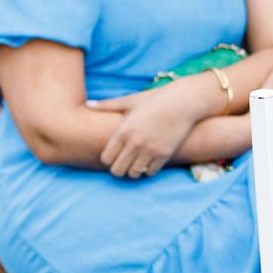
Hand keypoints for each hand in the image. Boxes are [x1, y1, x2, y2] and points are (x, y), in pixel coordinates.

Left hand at [87, 61, 249, 177]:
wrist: (184, 101)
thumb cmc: (156, 99)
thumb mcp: (131, 100)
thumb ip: (108, 105)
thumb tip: (88, 104)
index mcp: (123, 130)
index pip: (105, 158)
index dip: (107, 159)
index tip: (113, 155)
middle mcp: (135, 143)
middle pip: (117, 170)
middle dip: (118, 168)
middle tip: (123, 162)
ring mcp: (150, 150)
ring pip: (133, 173)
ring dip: (133, 170)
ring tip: (136, 162)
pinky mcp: (165, 154)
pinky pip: (150, 172)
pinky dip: (148, 170)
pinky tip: (150, 161)